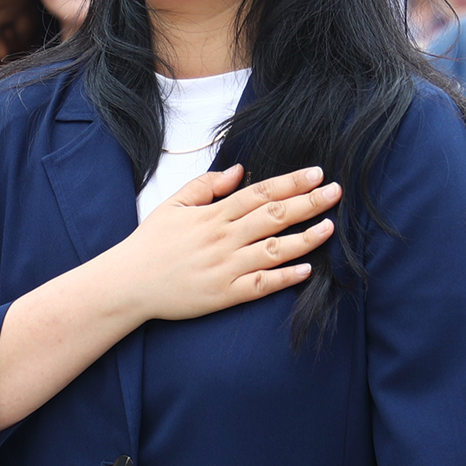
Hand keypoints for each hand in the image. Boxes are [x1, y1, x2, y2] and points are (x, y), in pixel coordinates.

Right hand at [101, 165, 338, 324]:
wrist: (128, 283)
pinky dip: (285, 278)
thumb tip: (240, 171)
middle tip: (336, 191)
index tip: (317, 173)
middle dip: (308, 202)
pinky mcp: (225, 295)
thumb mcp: (174, 204)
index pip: (260, 193)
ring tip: (330, 227)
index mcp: (214, 214)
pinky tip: (307, 271)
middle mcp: (224, 238)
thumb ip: (206, 186)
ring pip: (274, 250)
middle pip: (274, 216)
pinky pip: (261, 286)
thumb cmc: (151, 243)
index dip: (290, 182)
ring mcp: (226, 267)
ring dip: (305, 238)